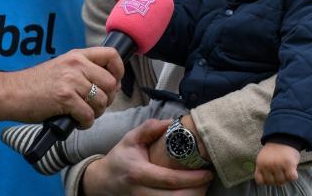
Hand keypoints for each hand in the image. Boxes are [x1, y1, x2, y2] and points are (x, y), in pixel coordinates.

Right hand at [9, 47, 123, 127]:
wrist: (10, 93)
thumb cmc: (36, 84)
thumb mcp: (62, 67)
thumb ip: (85, 70)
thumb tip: (112, 83)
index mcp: (77, 55)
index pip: (112, 55)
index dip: (119, 70)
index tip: (115, 83)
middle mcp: (77, 65)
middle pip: (111, 83)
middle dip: (108, 98)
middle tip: (97, 105)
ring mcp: (71, 81)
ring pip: (102, 101)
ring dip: (97, 113)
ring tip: (85, 114)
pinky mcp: (65, 98)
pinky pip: (89, 114)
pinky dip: (86, 123)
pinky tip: (77, 122)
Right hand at [82, 119, 213, 195]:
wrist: (102, 181)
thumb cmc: (121, 158)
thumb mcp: (131, 139)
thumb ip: (149, 128)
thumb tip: (172, 122)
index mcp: (139, 173)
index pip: (169, 179)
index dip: (192, 178)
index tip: (208, 172)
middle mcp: (141, 192)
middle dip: (197, 191)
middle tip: (208, 179)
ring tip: (202, 185)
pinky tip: (191, 192)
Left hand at [254, 143, 299, 185]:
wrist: (285, 136)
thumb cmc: (275, 150)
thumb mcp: (263, 158)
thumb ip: (262, 169)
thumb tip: (265, 182)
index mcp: (260, 164)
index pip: (260, 181)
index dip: (267, 180)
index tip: (271, 176)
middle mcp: (267, 165)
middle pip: (272, 183)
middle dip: (277, 179)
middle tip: (281, 171)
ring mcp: (278, 165)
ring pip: (282, 181)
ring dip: (285, 177)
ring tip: (286, 168)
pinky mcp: (289, 164)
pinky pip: (291, 177)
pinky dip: (293, 175)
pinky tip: (292, 169)